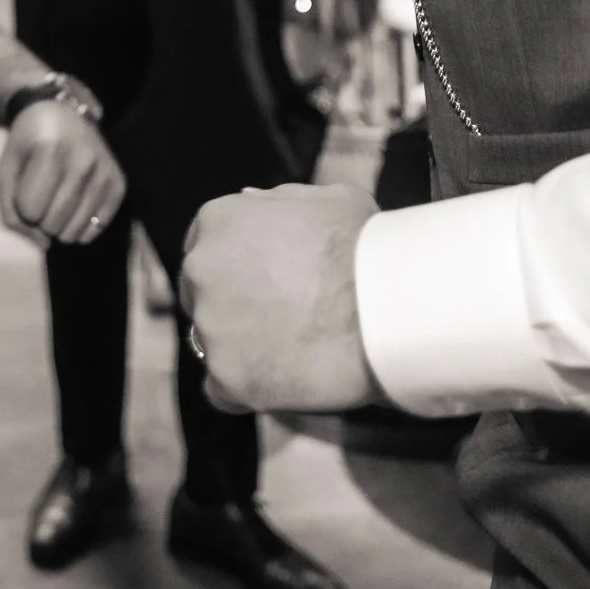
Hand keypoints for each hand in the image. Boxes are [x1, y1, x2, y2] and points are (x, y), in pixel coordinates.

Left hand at [0, 100, 125, 247]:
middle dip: (40, 219)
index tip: (26, 185)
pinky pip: (97, 229)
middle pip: (52, 225)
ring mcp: (104, 172)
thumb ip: (11, 213)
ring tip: (57, 200)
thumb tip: (45, 244)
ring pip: (74, 232)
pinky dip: (80, 227)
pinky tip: (75, 206)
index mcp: (50, 150)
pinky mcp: (119, 184)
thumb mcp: (6, 171)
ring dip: (59, 226)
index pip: (30, 210)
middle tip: (42, 194)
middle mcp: (83, 160)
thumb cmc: (27, 145)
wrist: (60, 115)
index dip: (22, 205)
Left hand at [181, 183, 384, 414]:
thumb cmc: (364, 246)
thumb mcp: (328, 198)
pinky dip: (247, 389)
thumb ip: (279, 201)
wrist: (388, 305)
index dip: (235, 266)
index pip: (205, 245)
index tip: (262, 282)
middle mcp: (201, 269)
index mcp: (218, 220)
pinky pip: (222, 390)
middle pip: (201, 294)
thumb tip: (251, 201)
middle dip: (232, 305)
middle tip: (281, 317)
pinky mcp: (227, 377)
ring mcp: (211, 326)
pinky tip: (282, 380)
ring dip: (242, 347)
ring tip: (293, 349)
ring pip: (211, 342)